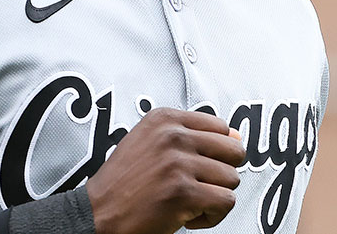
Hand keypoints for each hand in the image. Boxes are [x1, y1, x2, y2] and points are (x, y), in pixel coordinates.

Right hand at [85, 107, 246, 233]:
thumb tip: (237, 137)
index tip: (197, 166)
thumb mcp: (150, 143)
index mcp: (164, 119)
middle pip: (234, 151)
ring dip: (214, 197)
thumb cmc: (124, 182)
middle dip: (222, 173)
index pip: (220, 127)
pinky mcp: (184, 192)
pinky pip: (226, 202)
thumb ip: (191, 135)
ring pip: (232, 179)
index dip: (215, 153)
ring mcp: (178, 163)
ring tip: (189, 202)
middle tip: (199, 185)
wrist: (99, 212)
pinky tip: (188, 216)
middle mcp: (172, 136)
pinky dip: (212, 216)